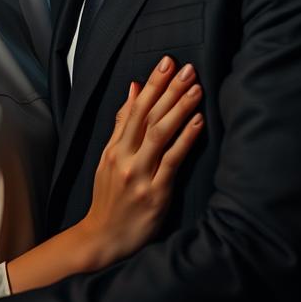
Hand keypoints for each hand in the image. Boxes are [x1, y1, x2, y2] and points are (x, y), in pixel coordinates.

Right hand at [80, 55, 203, 264]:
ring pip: (160, 134)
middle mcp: (125, 158)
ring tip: (196, 88)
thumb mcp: (109, 159)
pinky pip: (172, 161)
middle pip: (148, 117)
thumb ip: (122, 125)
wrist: (103, 239)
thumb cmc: (109, 198)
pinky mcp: (156, 194)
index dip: (152, 84)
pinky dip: (185, 140)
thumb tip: (133, 90)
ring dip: (179, 109)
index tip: (167, 63)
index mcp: (115, 149)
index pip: (135, 108)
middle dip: (169, 90)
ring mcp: (140, 176)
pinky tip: (197, 122)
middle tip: (188, 68)